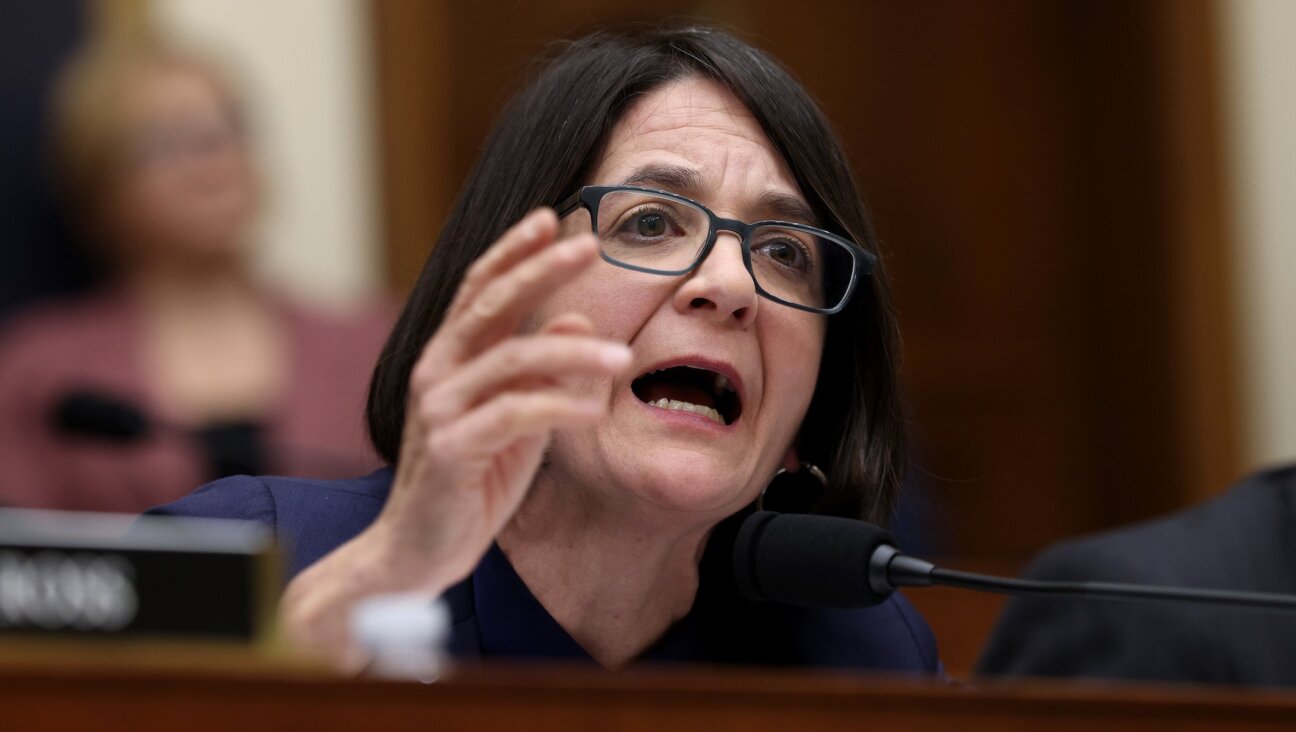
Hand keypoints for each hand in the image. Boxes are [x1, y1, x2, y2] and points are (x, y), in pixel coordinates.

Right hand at [280, 209, 629, 667]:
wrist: (418, 550)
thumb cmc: (472, 480)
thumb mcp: (517, 420)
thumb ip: (540, 372)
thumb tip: (575, 318)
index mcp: (449, 358)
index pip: (480, 290)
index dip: (514, 252)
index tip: (553, 219)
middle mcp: (436, 372)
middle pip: (491, 305)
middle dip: (541, 270)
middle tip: (590, 245)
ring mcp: (438, 409)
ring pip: (511, 360)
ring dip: (573, 354)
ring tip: (623, 359)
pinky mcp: (450, 451)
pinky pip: (511, 416)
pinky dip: (557, 408)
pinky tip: (592, 412)